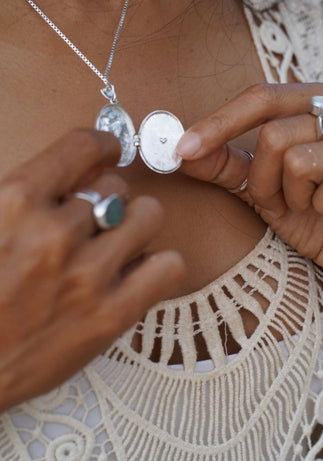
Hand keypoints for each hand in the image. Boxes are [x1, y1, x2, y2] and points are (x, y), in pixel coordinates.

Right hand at [0, 129, 184, 411]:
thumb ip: (27, 195)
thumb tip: (80, 171)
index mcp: (14, 201)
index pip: (82, 146)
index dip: (103, 145)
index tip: (109, 152)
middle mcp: (54, 232)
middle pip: (117, 187)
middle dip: (108, 201)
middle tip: (93, 224)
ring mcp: (86, 275)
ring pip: (149, 215)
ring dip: (136, 226)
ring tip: (117, 247)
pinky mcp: (111, 315)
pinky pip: (169, 265)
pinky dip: (158, 265)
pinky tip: (135, 274)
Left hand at [176, 82, 322, 305]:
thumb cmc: (316, 219)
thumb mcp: (264, 189)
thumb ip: (227, 165)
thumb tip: (181, 149)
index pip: (264, 95)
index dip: (219, 123)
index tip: (182, 150)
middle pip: (277, 133)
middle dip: (264, 182)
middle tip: (281, 203)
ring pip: (301, 159)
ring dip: (293, 197)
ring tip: (311, 208)